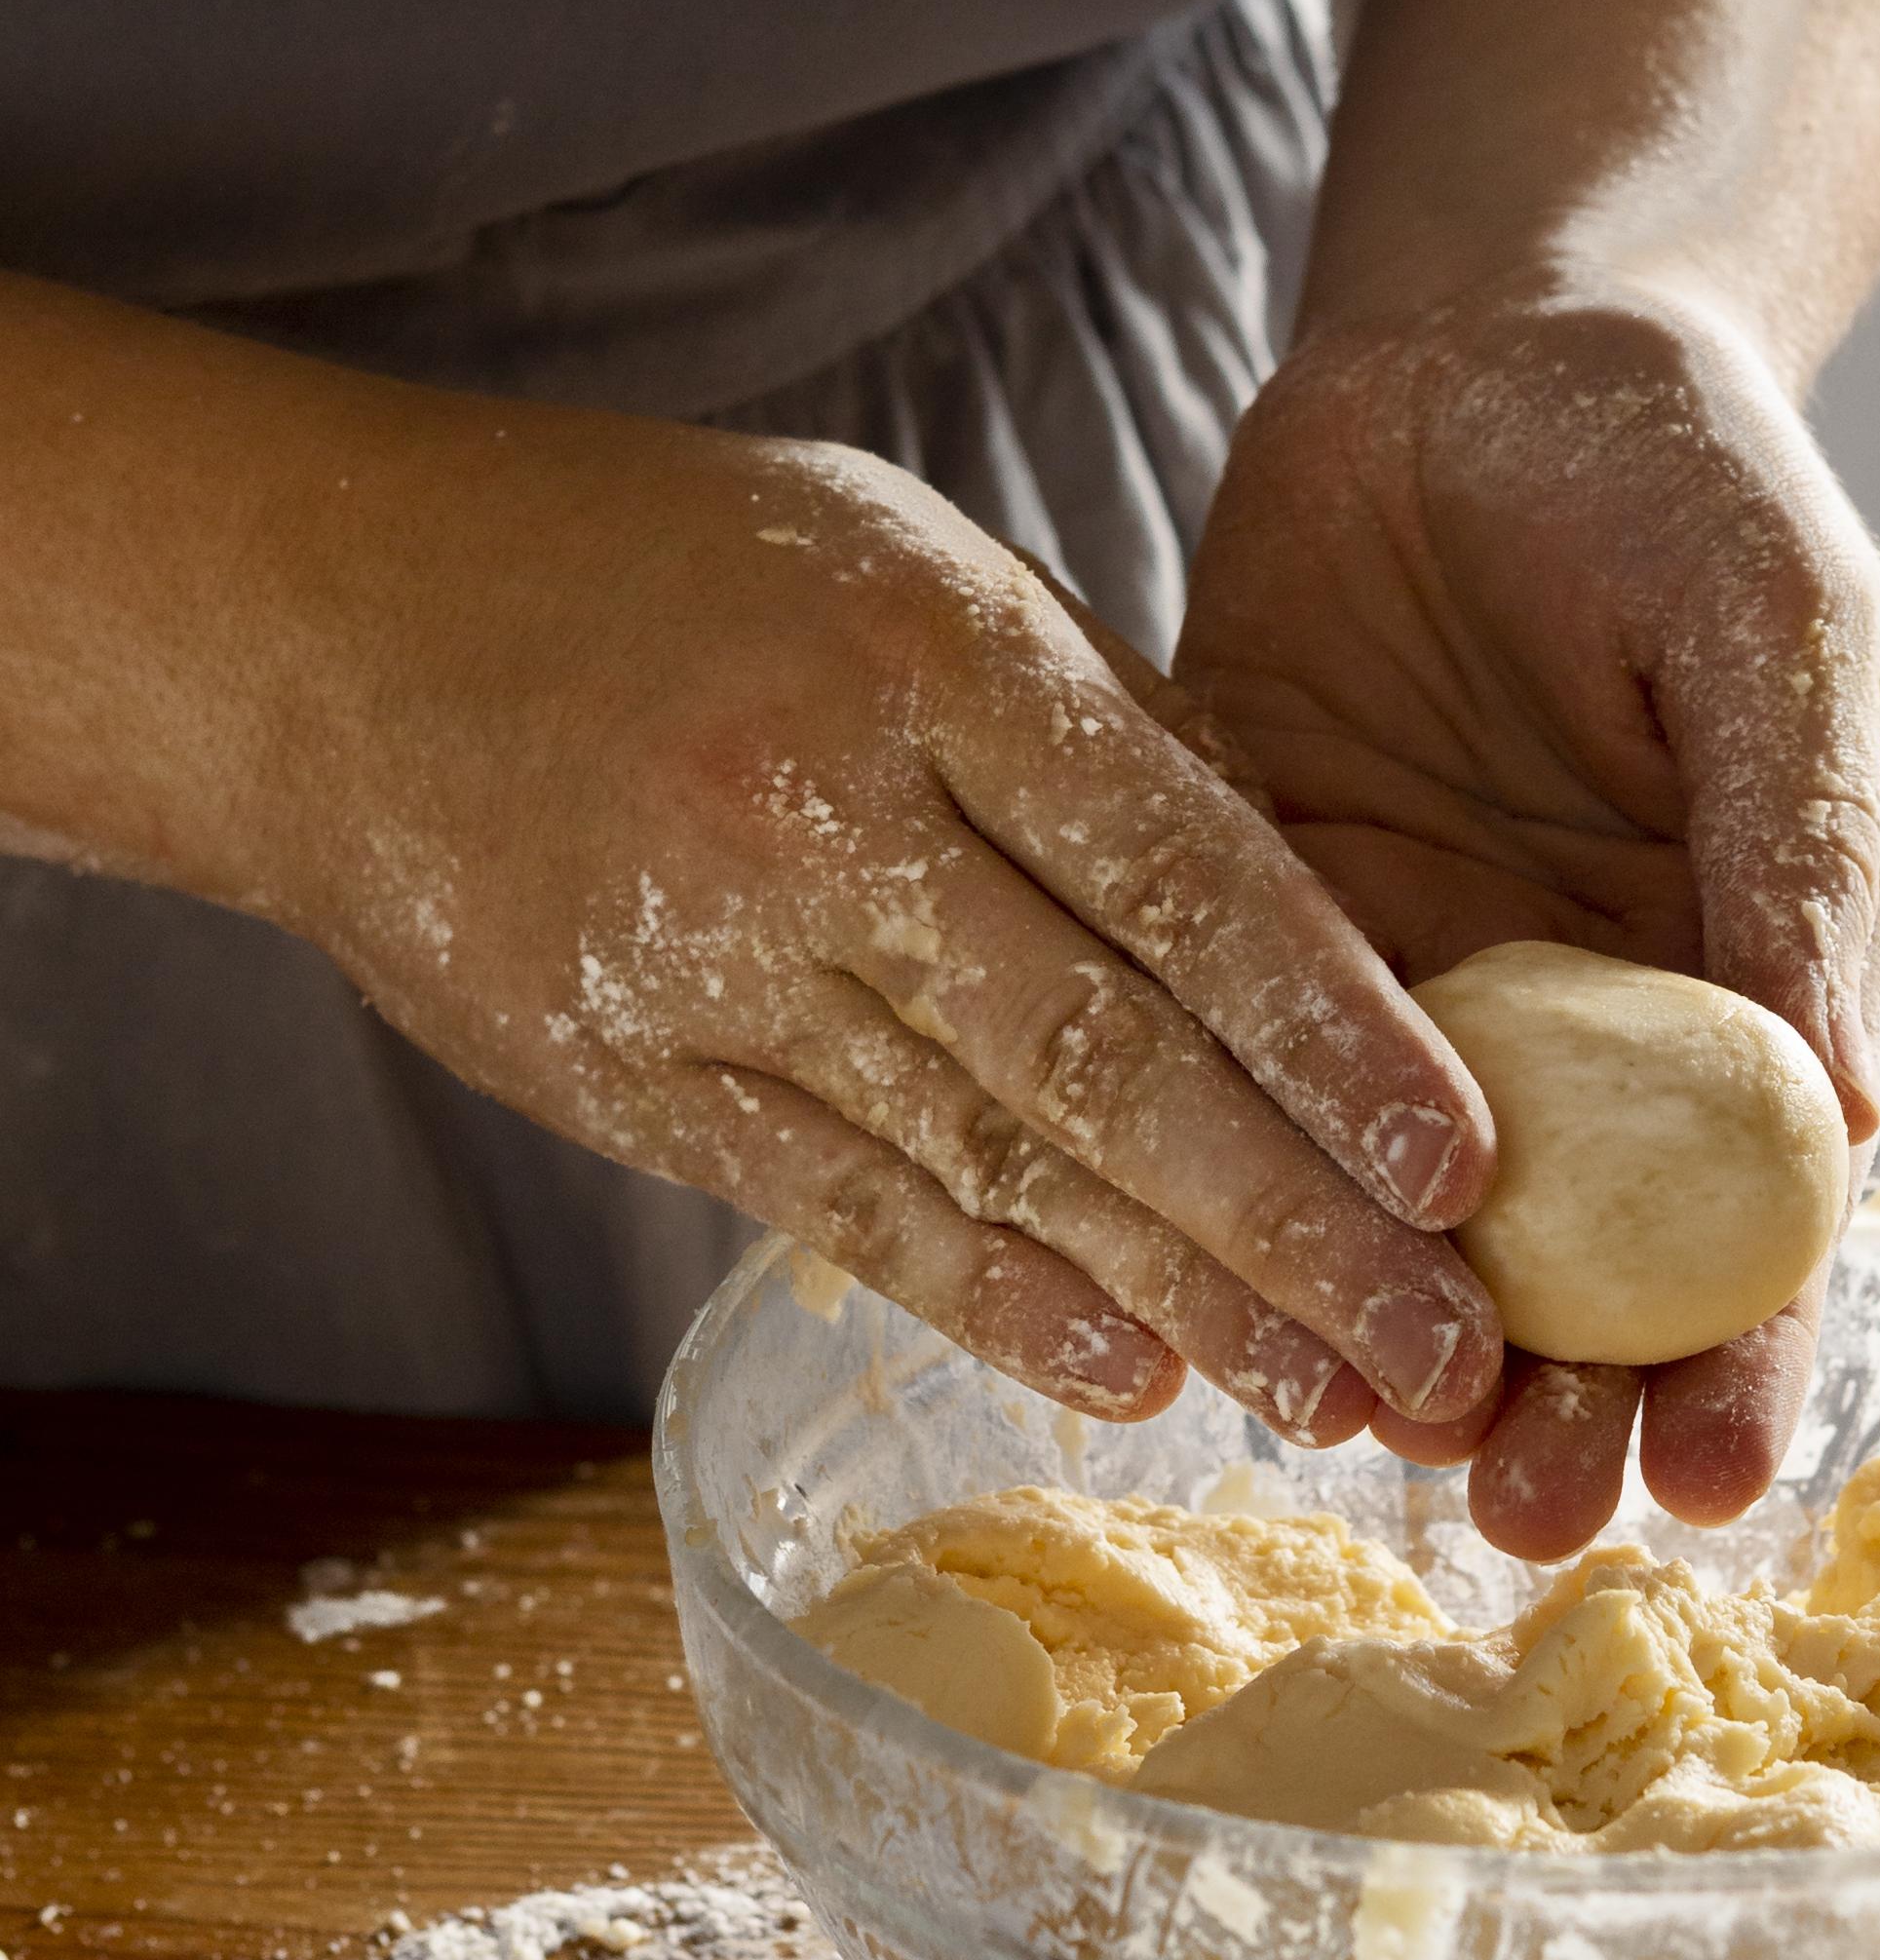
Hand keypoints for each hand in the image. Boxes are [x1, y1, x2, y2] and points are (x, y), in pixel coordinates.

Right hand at [258, 410, 1507, 1435]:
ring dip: (1178, 1295)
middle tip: (1445, 1350)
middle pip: (1111, 1054)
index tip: (1467, 1162)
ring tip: (1327, 1392)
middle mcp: (826, 812)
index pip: (1186, 876)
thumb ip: (1112, 727)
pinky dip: (995, 1300)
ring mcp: (713, 957)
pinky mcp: (628, 1075)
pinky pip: (845, 1207)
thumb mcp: (920, 567)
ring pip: (992, 1159)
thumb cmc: (675, 571)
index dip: (1337, 1036)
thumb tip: (1309, 917)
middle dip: (1300, 1222)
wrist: (333, 627)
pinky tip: (1126, 1371)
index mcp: (934, 656)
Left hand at [1178, 281, 1879, 1552]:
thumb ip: (1809, 855)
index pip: (1754, 1224)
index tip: (1712, 1478)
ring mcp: (1401, 985)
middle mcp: (1573, 1028)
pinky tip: (1184, 1278)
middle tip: (1520, 1509)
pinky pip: (1213, 1069)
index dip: (1742, 1362)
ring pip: (1384, 1212)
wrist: (1478, 330)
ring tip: (1360, 1437)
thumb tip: (1849, 1111)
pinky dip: (1203, 1181)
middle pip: (1570, 1270)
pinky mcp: (1237, 909)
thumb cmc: (1685, 472)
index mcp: (1735, 987)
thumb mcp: (1790, 636)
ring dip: (1378, 1337)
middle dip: (1552, 1407)